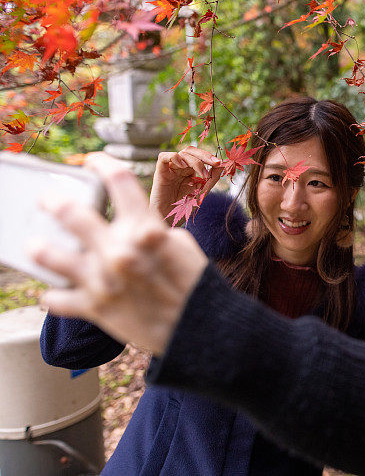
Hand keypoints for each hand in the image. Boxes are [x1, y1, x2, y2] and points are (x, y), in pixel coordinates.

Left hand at [29, 153, 208, 354]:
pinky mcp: (95, 309)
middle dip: (55, 201)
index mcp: (147, 230)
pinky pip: (57, 298)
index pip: (119, 180)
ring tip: (36, 244)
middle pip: (73, 213)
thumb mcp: (183, 246)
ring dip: (40, 248)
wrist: (200, 331)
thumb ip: (152, 231)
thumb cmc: (196, 285)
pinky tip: (57, 291)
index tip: (92, 161)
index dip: (102, 163)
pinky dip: (56, 295)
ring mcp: (104, 281)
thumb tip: (133, 226)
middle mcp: (120, 252)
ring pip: (50, 255)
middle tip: (48, 200)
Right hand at [150, 146, 222, 219]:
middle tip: (216, 162)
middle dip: (205, 155)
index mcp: (188, 171)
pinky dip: (174, 157)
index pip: (198, 156)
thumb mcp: (201, 192)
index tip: (220, 163)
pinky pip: (163, 157)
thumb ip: (211, 179)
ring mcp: (170, 169)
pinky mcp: (160, 172)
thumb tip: (221, 165)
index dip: (209, 157)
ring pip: (181, 154)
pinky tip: (183, 166)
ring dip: (195, 161)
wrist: (168, 220)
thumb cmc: (183, 209)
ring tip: (203, 174)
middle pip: (190, 151)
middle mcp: (179, 168)